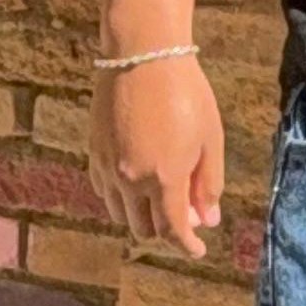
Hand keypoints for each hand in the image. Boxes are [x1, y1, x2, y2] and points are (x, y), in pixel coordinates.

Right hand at [87, 54, 225, 258]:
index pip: (172, 229)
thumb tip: (208, 219)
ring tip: (163, 199)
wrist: (144, 55)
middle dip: (167, 229)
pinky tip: (137, 183)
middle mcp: (131, 181)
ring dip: (142, 216)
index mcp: (164, 178)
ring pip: (121, 214)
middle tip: (186, 215)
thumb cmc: (187, 92)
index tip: (198, 250)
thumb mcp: (210, 137)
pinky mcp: (94, 154)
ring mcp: (109, 169)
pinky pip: (106, 192)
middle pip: (145, 227)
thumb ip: (209, 182)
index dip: (187, 244)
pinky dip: (121, 198)